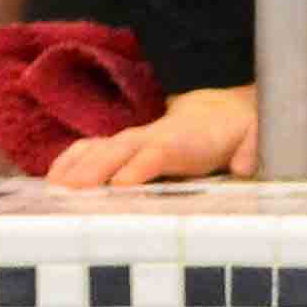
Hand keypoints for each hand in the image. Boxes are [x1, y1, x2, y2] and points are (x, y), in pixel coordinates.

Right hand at [44, 86, 258, 187]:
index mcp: (186, 140)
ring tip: (51, 190)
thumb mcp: (255, 140)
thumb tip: (246, 165)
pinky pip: (91, 148)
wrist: (224, 113)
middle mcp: (154, 136)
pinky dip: (70, 160)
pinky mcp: (124, 144)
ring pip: (99, 148)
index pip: (158, 153)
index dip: (139, 167)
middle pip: (119, 150)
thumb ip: (252, 150)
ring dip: (74, 167)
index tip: (121, 185)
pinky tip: (51, 179)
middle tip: (69, 193)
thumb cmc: (238, 134)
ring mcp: (135, 138)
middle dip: (95, 170)